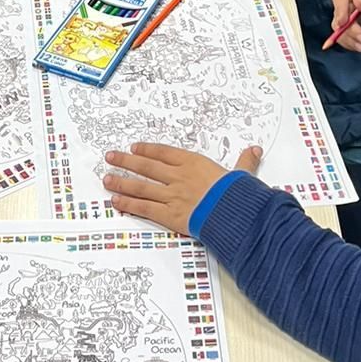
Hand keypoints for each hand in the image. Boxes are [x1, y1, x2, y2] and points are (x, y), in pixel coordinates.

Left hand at [103, 142, 262, 234]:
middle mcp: (178, 176)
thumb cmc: (238, 194)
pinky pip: (145, 208)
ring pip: (141, 186)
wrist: (235, 213)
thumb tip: (254, 150)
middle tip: (110, 157)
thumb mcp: (242, 174)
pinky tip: (116, 201)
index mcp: (194, 163)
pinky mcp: (169, 214)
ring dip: (121, 181)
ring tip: (106, 178)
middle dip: (126, 161)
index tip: (135, 147)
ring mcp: (171, 195)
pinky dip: (129, 204)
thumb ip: (244, 163)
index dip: (148, 149)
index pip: (164, 153)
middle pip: (146, 166)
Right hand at [328, 0, 360, 52]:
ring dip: (350, 38)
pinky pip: (343, 37)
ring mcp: (350, 14)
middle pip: (338, 14)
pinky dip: (351, 44)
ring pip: (339, 28)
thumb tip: (357, 1)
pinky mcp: (352, 28)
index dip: (340, 9)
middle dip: (349, 29)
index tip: (344, 22)